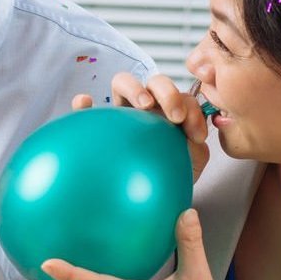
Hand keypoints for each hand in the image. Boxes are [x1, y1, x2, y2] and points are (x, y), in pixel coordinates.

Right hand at [72, 71, 210, 181]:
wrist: (149, 196)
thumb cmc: (171, 175)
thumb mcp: (191, 161)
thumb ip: (196, 147)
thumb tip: (195, 140)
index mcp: (170, 111)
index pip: (182, 96)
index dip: (193, 110)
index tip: (197, 135)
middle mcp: (145, 107)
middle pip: (155, 83)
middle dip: (169, 94)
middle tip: (176, 118)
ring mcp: (121, 113)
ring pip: (122, 83)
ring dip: (134, 88)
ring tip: (144, 105)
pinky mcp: (97, 126)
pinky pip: (84, 108)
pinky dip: (83, 103)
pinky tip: (84, 102)